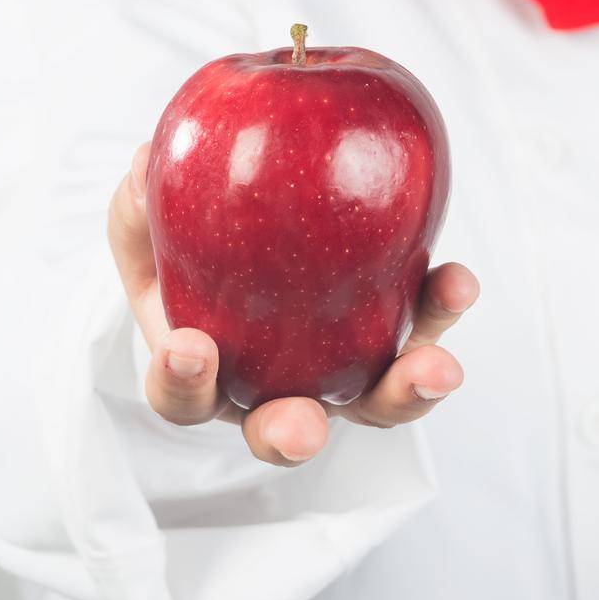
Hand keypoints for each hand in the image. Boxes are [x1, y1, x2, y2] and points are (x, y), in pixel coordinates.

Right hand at [107, 140, 479, 467]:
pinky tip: (456, 281)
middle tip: (303, 428)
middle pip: (284, 431)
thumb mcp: (151, 216)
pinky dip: (440, 308)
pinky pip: (421, 327)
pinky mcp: (396, 330)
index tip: (189, 348)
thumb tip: (144, 164)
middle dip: (293, 435)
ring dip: (405, 392)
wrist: (261, 217)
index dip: (182, 381)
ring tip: (435, 369)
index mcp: (208, 371)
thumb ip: (142, 199)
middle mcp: (278, 388)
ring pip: (375, 402)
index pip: (183, 394)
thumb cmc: (191, 234)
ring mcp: (344, 368)